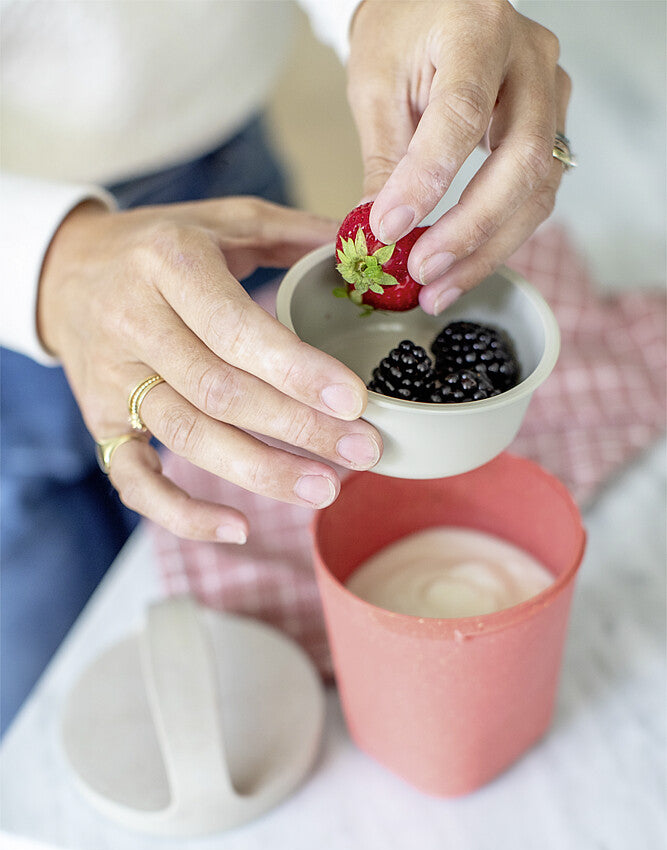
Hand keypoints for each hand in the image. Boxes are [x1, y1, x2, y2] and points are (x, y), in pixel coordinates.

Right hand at [38, 197, 381, 541]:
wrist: (66, 271)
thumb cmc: (158, 246)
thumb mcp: (221, 220)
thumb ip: (292, 233)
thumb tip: (372, 254)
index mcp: (170, 262)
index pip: (236, 329)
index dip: (296, 371)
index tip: (353, 401)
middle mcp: (135, 320)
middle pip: (219, 392)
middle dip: (297, 429)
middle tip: (362, 451)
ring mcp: (113, 377)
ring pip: (187, 436)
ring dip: (260, 472)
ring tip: (323, 489)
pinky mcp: (100, 420)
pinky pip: (133, 479)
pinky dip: (182, 513)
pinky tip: (238, 528)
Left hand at [347, 0, 571, 312]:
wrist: (436, 7)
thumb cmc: (403, 32)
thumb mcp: (376, 84)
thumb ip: (386, 157)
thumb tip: (382, 233)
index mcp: (478, 31)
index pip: (462, 116)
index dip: (428, 181)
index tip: (390, 229)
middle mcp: (530, 60)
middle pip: (521, 161)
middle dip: (469, 231)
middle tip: (423, 273)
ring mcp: (552, 93)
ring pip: (539, 189)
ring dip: (487, 250)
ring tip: (437, 289)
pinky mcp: (554, 127)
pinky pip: (537, 195)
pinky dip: (498, 239)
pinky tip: (461, 267)